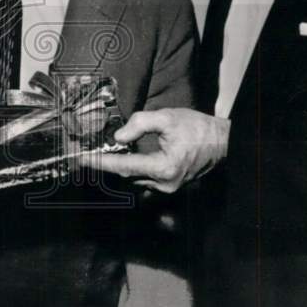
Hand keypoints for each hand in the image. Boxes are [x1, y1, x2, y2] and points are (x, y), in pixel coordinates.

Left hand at [85, 108, 228, 192]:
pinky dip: (133, 168)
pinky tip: (126, 156)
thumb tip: (118, 136)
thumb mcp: (167, 118)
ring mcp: (168, 188)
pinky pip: (144, 179)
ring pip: (134, 178)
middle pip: (126, 174)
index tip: (82, 159)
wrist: (224, 143)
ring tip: (105, 153)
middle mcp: (164, 184)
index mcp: (163, 168)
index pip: (124, 166)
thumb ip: (140, 123)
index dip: (100, 162)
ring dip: (120, 166)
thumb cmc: (198, 129)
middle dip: (107, 163)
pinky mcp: (171, 185)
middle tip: (88, 153)